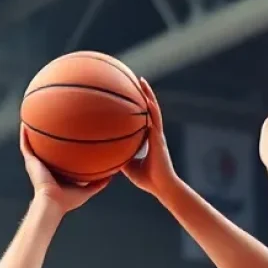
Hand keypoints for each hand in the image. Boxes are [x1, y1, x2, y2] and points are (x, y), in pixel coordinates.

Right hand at [20, 127, 110, 213]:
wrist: (52, 203)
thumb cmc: (68, 200)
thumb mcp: (87, 190)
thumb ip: (98, 182)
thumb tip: (112, 174)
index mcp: (56, 172)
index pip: (58, 156)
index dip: (61, 146)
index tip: (68, 133)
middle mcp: (45, 166)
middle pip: (45, 147)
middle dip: (47, 136)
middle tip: (53, 119)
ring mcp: (36, 163)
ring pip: (32, 143)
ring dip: (33, 131)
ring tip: (35, 114)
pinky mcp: (31, 161)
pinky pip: (25, 144)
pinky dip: (24, 133)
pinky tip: (26, 121)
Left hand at [122, 77, 177, 200]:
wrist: (162, 187)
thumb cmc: (147, 180)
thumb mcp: (128, 168)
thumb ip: (120, 158)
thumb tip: (106, 154)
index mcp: (148, 139)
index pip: (143, 118)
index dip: (139, 105)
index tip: (131, 93)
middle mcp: (154, 134)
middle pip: (149, 109)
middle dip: (143, 94)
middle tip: (136, 79)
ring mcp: (158, 135)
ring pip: (154, 110)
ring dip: (148, 95)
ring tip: (142, 81)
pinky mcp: (159, 140)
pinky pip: (156, 121)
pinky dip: (152, 109)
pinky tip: (147, 99)